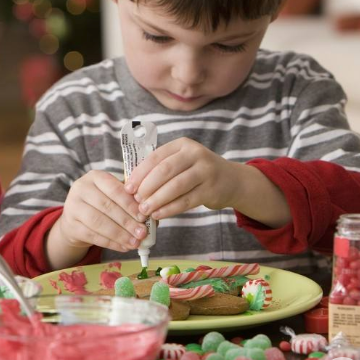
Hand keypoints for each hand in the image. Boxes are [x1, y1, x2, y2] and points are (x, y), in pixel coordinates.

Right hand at [56, 170, 147, 252]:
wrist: (76, 218)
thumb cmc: (101, 205)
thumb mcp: (113, 196)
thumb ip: (130, 202)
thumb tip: (152, 217)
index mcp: (95, 177)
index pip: (114, 189)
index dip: (130, 204)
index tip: (144, 216)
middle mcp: (81, 188)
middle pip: (106, 206)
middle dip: (127, 221)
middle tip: (142, 233)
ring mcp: (73, 207)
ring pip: (99, 222)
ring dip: (120, 234)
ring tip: (135, 243)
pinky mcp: (71, 225)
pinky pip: (93, 236)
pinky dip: (111, 243)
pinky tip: (124, 247)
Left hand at [124, 137, 239, 219]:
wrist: (232, 181)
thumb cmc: (197, 173)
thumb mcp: (182, 162)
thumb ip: (160, 169)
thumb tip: (132, 186)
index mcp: (182, 144)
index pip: (156, 157)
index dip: (139, 173)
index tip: (128, 187)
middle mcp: (195, 154)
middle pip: (165, 170)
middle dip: (147, 187)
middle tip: (135, 200)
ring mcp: (206, 171)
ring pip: (175, 186)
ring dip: (157, 199)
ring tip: (144, 209)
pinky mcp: (212, 189)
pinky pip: (186, 200)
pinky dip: (170, 209)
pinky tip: (159, 214)